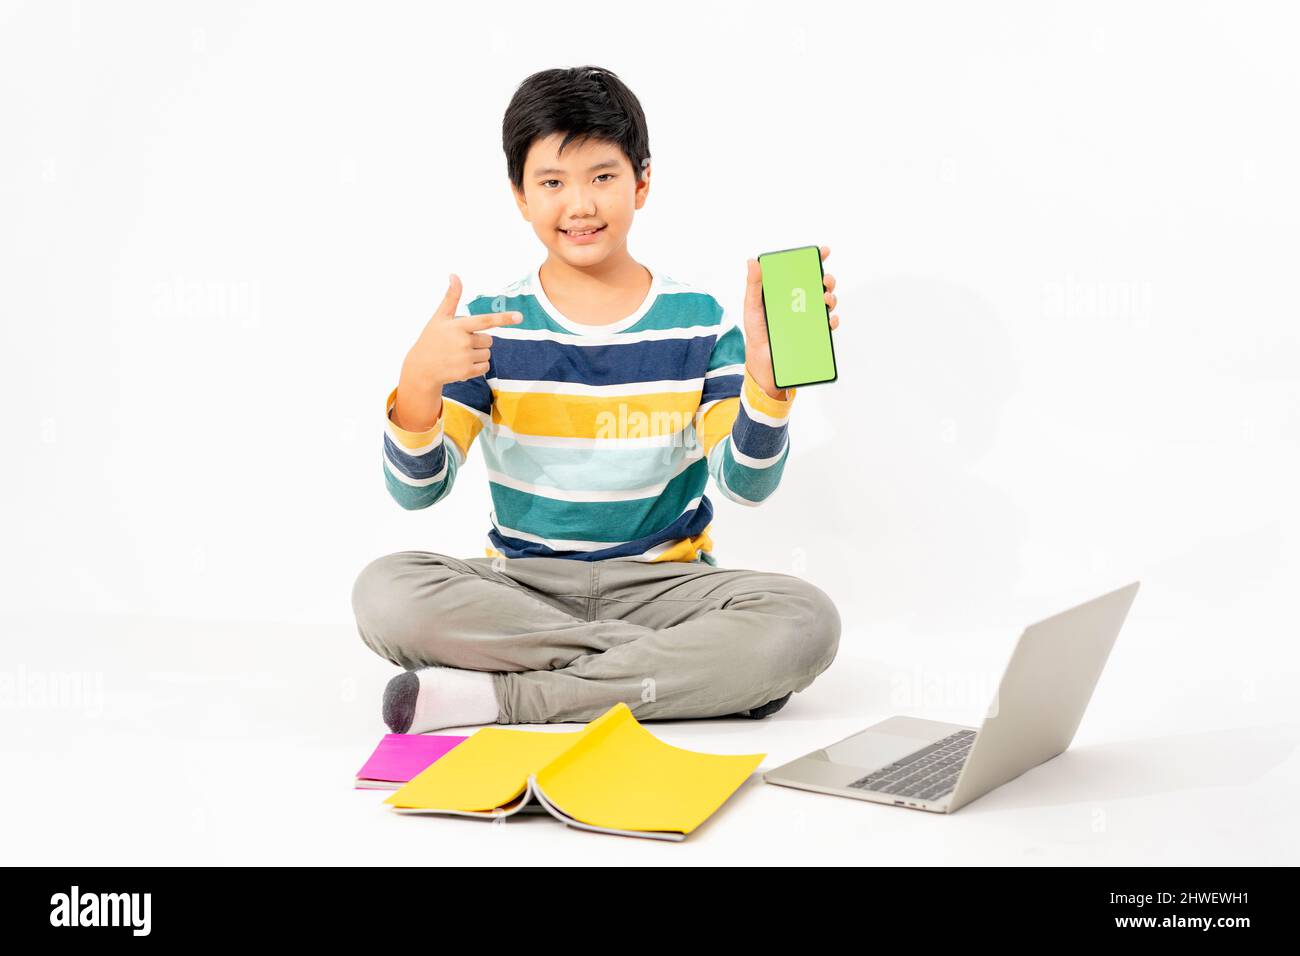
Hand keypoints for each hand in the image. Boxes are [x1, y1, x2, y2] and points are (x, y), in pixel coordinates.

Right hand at [393, 274, 521, 430]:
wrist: (421, 368)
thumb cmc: (432, 339)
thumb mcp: (439, 317)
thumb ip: (451, 297)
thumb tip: (454, 274)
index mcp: (458, 326)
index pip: (485, 321)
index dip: (503, 318)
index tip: (520, 316)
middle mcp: (463, 342)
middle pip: (489, 340)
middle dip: (478, 341)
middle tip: (459, 344)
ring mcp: (465, 358)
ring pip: (487, 354)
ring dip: (478, 354)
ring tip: (459, 355)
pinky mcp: (467, 372)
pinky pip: (485, 367)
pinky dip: (477, 366)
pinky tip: (462, 365)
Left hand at [742, 245, 839, 399]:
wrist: (763, 366)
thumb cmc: (756, 334)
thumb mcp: (752, 308)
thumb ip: (753, 285)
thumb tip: (753, 261)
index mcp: (786, 293)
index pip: (802, 272)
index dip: (815, 260)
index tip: (824, 251)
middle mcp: (800, 304)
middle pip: (819, 286)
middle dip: (826, 279)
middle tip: (824, 280)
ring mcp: (809, 319)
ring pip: (827, 303)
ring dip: (831, 297)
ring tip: (826, 299)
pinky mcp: (814, 335)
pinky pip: (829, 326)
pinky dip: (833, 321)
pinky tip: (829, 320)